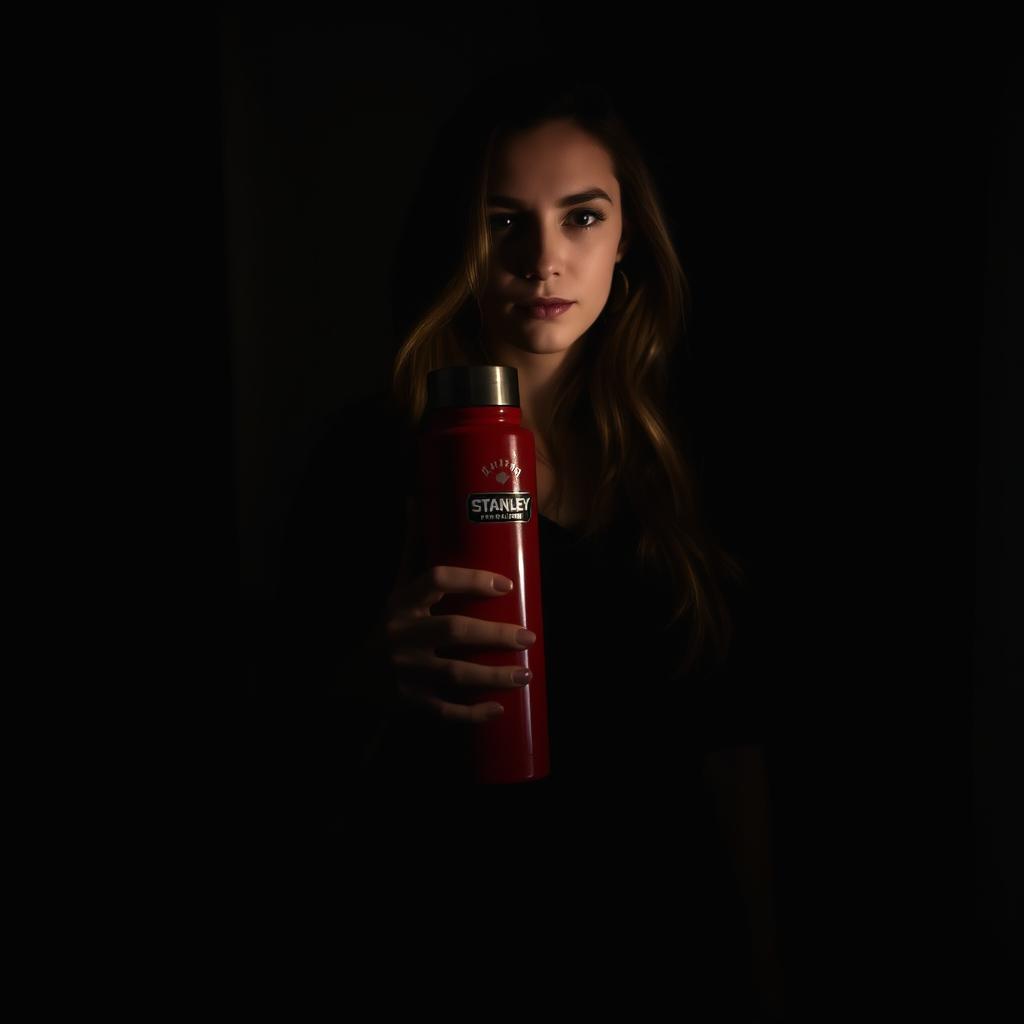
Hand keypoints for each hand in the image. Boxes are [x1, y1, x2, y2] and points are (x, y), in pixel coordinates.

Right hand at [362, 564, 535, 724]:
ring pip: (455, 674)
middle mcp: (403, 635)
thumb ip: (412, 550)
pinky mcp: (410, 701)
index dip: (472, 580)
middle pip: (454, 630)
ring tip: (527, 674)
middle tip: (530, 636)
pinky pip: (444, 710)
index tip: (506, 585)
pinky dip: (472, 713)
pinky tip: (498, 709)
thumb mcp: (396, 588)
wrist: (353, 676)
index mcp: (402, 603)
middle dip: (496, 634)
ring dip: (494, 676)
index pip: (436, 580)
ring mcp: (406, 671)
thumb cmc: (387, 624)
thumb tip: (416, 502)